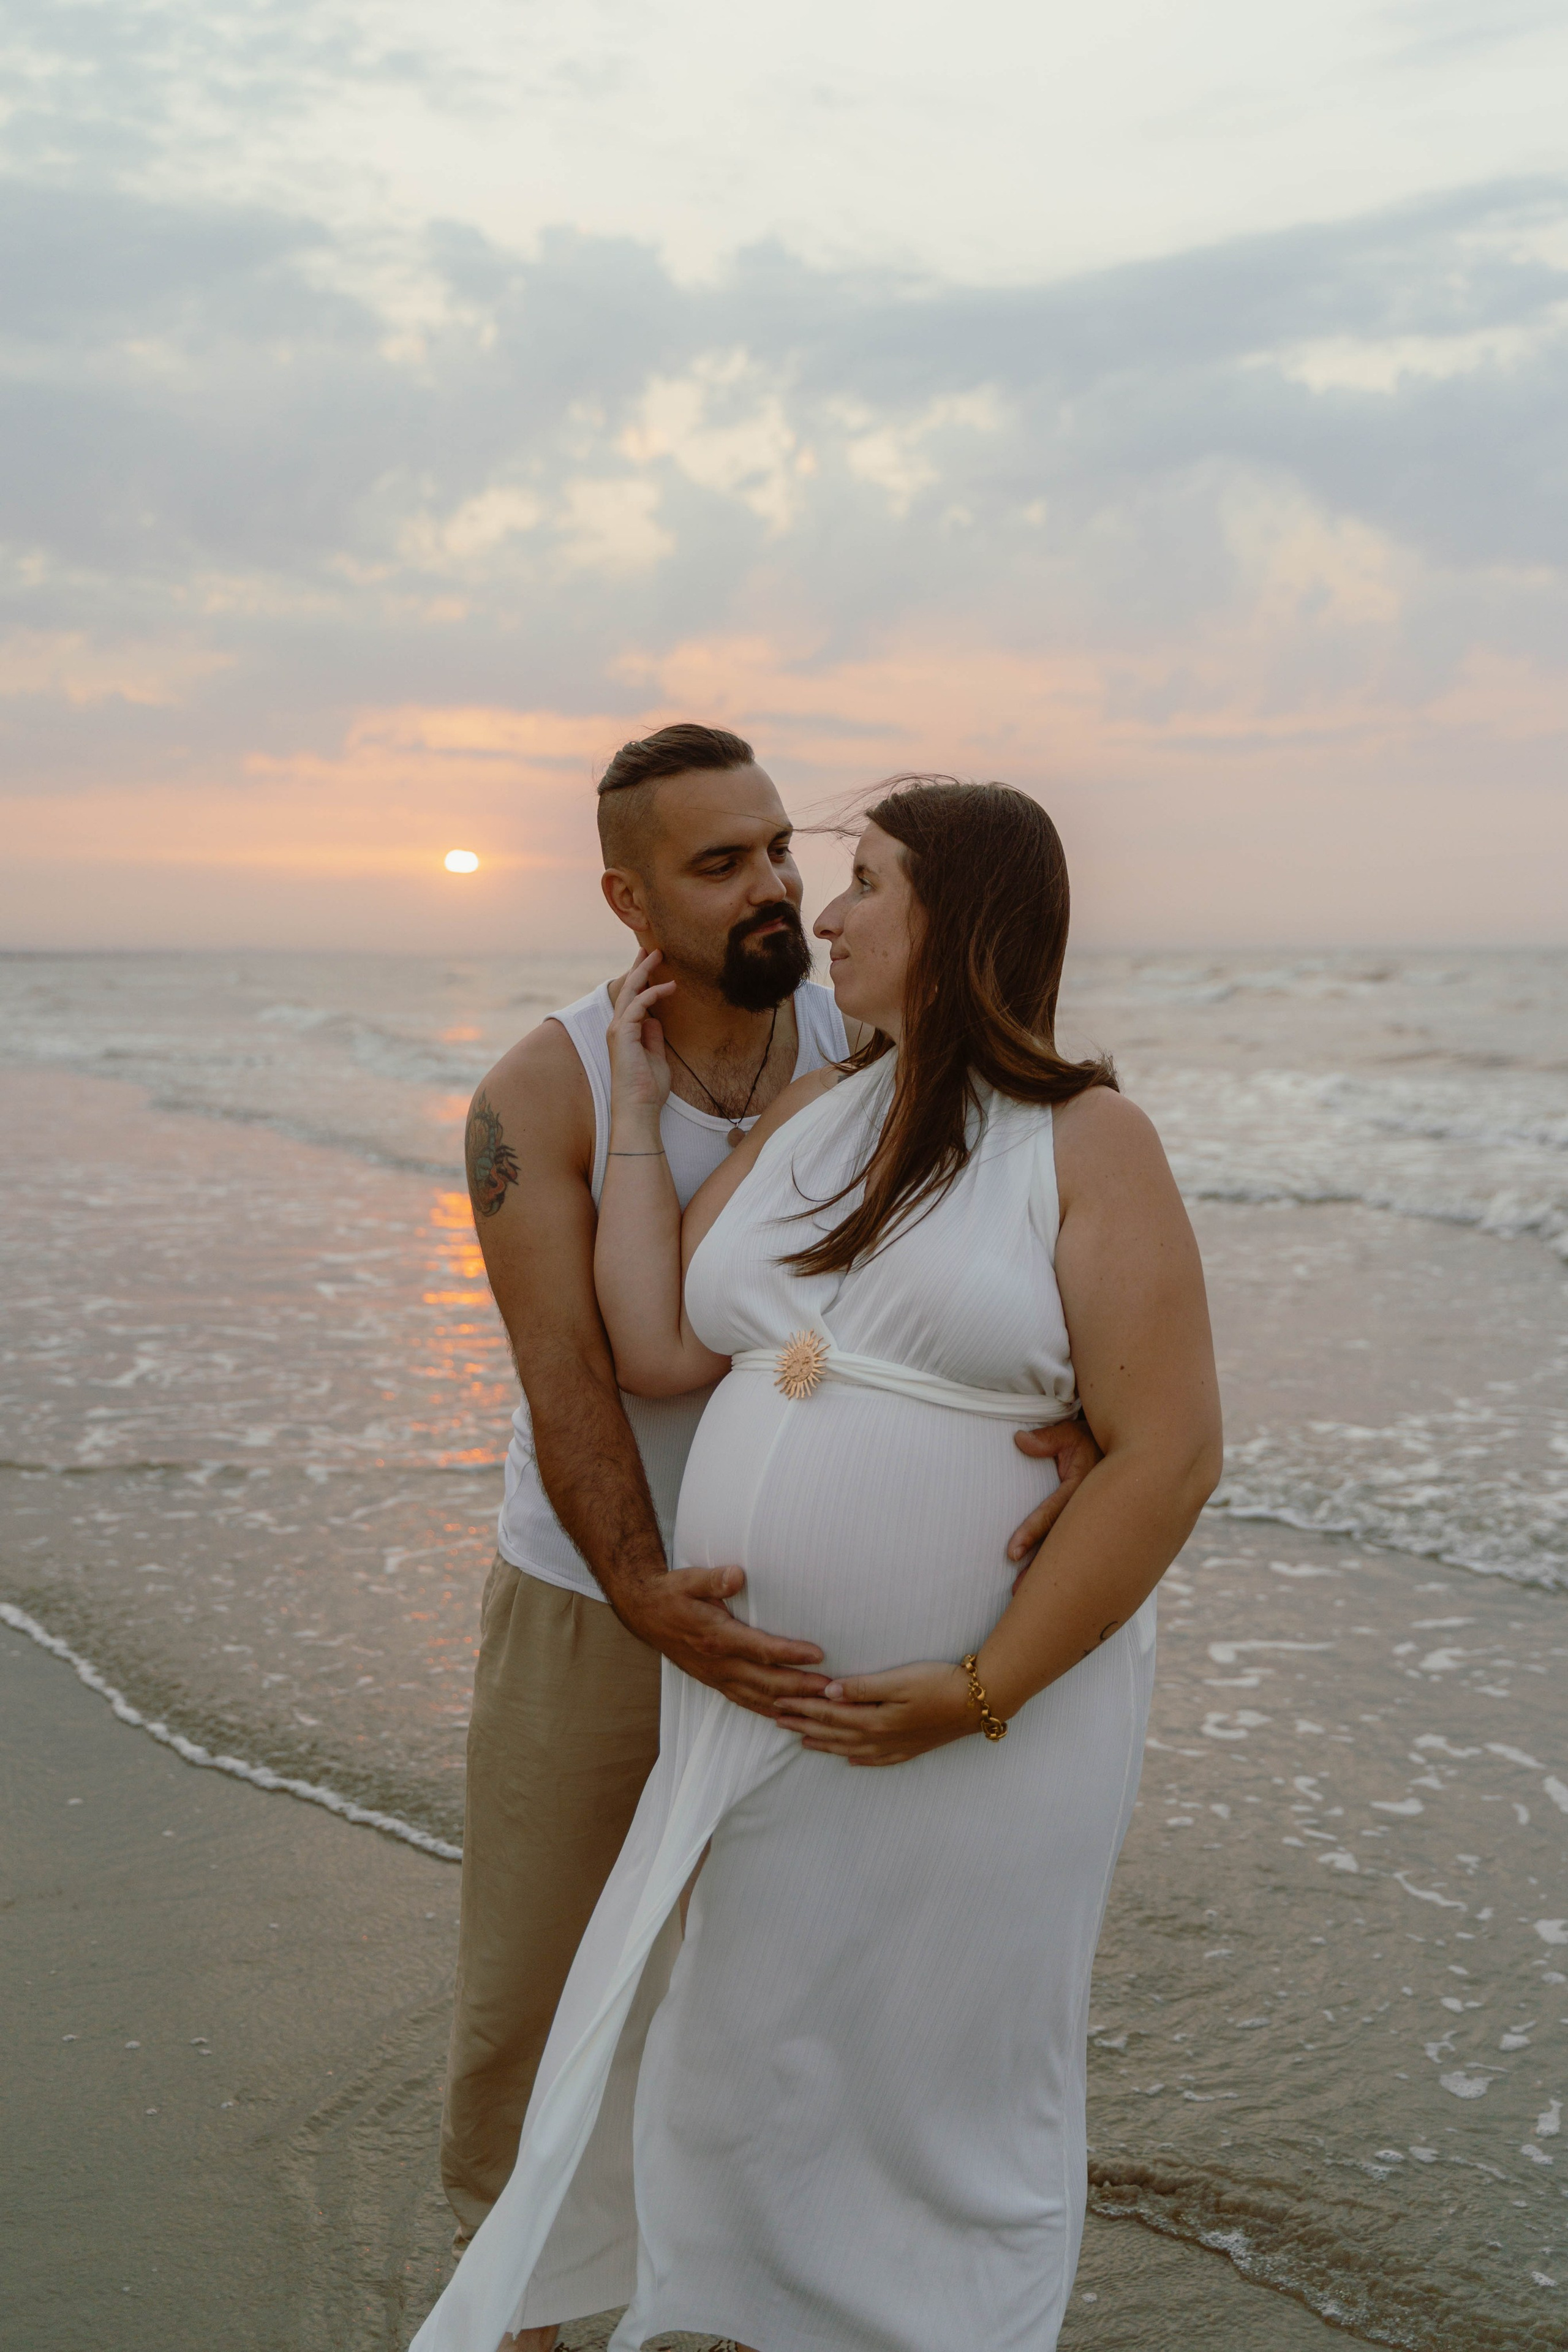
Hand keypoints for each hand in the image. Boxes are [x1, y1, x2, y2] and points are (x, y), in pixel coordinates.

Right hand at [607, 951, 674, 1125]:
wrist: (639, 1108)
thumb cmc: (648, 1089)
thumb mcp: (657, 1058)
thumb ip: (654, 1038)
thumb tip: (655, 1020)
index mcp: (625, 1033)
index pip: (633, 1000)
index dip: (642, 981)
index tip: (653, 966)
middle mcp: (618, 1028)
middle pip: (628, 990)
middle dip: (639, 968)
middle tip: (651, 949)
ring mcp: (618, 1030)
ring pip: (630, 992)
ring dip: (644, 971)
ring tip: (659, 955)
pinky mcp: (622, 1034)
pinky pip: (638, 1006)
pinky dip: (653, 993)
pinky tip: (669, 986)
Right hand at [615, 1565, 829, 1715]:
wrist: (645, 1613)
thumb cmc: (672, 1594)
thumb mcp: (689, 1579)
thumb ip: (714, 1579)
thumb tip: (737, 1575)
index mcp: (716, 1637)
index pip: (760, 1649)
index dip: (790, 1653)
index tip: (818, 1654)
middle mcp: (718, 1663)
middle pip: (766, 1681)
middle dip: (801, 1687)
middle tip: (833, 1690)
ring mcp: (716, 1677)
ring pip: (758, 1697)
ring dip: (790, 1703)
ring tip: (820, 1706)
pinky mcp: (715, 1682)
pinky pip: (745, 1702)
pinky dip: (768, 1710)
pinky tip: (787, 1715)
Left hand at [773, 1660, 974, 1766]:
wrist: (979, 1702)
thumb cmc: (939, 1683)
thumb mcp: (900, 1679)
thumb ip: (863, 1687)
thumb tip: (828, 1691)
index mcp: (873, 1720)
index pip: (828, 1713)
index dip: (801, 1707)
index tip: (778, 1702)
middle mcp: (880, 1738)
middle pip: (833, 1733)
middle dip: (804, 1726)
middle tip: (777, 1721)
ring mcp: (895, 1746)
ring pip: (849, 1748)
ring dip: (824, 1743)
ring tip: (802, 1741)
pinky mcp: (910, 1748)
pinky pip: (875, 1760)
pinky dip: (857, 1759)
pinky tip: (849, 1760)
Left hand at [1005, 1415, 1102, 1585]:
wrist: (1137, 1453)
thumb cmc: (1094, 1440)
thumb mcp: (1072, 1434)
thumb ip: (1046, 1439)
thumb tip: (1019, 1440)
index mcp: (1085, 1488)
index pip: (1053, 1515)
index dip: (1031, 1533)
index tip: (1011, 1554)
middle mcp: (1093, 1511)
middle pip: (1063, 1547)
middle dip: (1041, 1571)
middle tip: (1016, 1592)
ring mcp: (1100, 1525)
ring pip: (1074, 1556)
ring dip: (1056, 1578)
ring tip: (1030, 1597)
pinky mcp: (1102, 1533)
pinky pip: (1084, 1555)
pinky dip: (1073, 1573)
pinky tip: (1064, 1593)